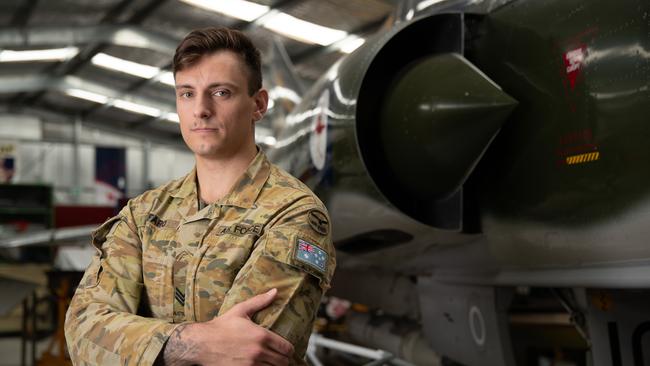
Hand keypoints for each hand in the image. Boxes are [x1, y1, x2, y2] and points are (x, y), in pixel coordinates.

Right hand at [161, 288, 293, 365]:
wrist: (201, 344)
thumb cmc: (220, 326)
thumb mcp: (240, 310)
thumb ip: (259, 301)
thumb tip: (275, 291)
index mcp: (261, 336)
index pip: (286, 348)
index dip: (289, 349)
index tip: (286, 349)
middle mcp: (258, 352)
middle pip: (283, 362)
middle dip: (283, 359)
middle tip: (279, 356)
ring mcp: (251, 365)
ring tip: (270, 362)